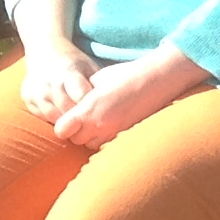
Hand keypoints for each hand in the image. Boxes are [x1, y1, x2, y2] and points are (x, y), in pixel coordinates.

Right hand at [19, 41, 97, 121]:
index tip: (98, 114)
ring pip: (54, 118)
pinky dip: (53, 119)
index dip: (90, 108)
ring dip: (66, 122)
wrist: (45, 50)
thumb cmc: (74, 62)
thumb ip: (98, 85)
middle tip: (90, 125)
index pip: (81, 98)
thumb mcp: (89, 67)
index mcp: (69, 72)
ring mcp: (37, 91)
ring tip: (77, 123)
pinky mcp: (27, 98)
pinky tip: (62, 115)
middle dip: (79, 119)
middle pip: (67, 111)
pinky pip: (42, 117)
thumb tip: (114, 105)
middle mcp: (50, 82)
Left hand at [52, 47, 210, 149]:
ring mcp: (113, 133)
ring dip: (91, 137)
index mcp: (88, 108)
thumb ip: (84, 95)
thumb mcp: (98, 79)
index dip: (63, 125)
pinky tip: (111, 125)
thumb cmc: (126, 74)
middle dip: (77, 132)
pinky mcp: (126, 136)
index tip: (68, 118)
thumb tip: (76, 103)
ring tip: (98, 123)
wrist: (157, 79)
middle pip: (76, 140)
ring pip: (91, 145)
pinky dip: (105, 139)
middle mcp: (99, 125)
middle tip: (84, 119)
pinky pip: (107, 145)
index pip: (62, 130)